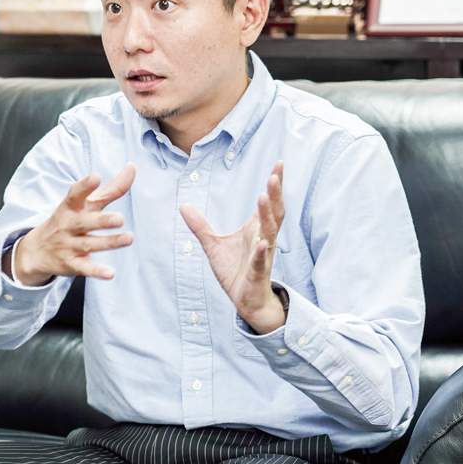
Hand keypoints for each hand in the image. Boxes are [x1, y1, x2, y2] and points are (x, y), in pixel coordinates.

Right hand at [7, 164, 135, 285]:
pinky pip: (84, 268)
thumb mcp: (87, 204)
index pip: (75, 194)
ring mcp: (69, 245)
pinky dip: (96, 272)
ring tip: (128, 238)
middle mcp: (69, 225)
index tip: (96, 177)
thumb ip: (112, 188)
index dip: (85, 185)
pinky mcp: (72, 264)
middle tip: (120, 218)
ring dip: (109, 242)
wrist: (37, 250)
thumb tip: (132, 167)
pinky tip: (110, 274)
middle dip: (102, 220)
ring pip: (89, 244)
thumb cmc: (71, 220)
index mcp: (71, 207)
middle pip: (84, 222)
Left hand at [180, 161, 285, 333]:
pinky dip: (263, 252)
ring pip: (269, 232)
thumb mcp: (213, 245)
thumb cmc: (236, 271)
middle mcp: (263, 238)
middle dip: (275, 194)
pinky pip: (261, 261)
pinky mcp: (258, 272)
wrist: (245, 300)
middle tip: (275, 175)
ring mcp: (263, 255)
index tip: (279, 163)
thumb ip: (200, 226)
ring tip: (264, 196)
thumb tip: (183, 205)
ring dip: (267, 215)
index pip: (268, 202)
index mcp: (256, 229)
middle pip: (273, 212)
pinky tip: (263, 243)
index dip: (274, 184)